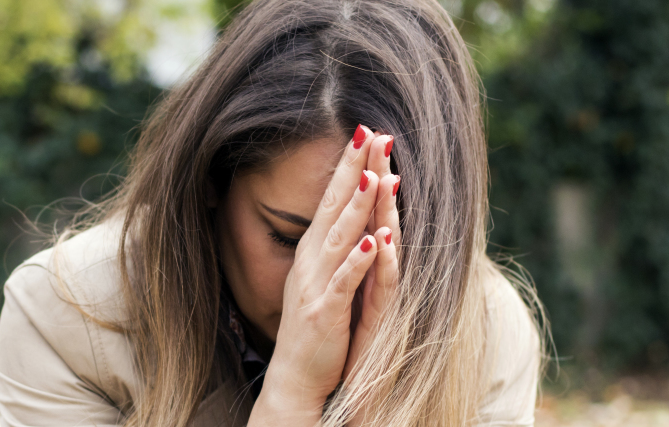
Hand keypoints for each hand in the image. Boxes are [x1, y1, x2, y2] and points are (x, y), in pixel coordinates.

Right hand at [250, 126, 392, 425]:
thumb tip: (359, 216)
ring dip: (356, 207)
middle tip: (369, 132)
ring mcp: (317, 285)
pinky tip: (374, 241)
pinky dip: (359, 261)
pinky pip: (345, 282)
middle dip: (352, 169)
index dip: (348, 165)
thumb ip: (339, 248)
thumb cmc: (315, 328)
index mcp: (314, 251)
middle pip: (333, 207)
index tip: (365, 131)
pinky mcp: (326, 312)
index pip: (331, 199)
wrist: (294, 376)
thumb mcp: (325, 279)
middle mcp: (311, 261)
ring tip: (375, 177)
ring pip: (340, 238)